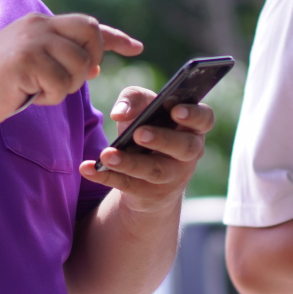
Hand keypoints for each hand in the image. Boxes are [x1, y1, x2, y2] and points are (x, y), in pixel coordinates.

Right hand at [0, 13, 142, 131]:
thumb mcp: (30, 63)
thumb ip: (58, 57)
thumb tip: (94, 65)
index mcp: (39, 23)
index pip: (87, 24)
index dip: (115, 38)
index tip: (136, 48)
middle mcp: (38, 25)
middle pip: (91, 34)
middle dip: (92, 62)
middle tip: (75, 80)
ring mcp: (32, 41)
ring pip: (78, 65)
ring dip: (66, 87)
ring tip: (39, 91)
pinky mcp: (26, 60)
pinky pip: (61, 84)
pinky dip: (50, 98)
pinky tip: (28, 96)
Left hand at [80, 86, 213, 211]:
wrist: (144, 176)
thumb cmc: (147, 129)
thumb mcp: (142, 110)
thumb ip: (134, 99)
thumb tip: (120, 112)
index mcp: (191, 127)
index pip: (204, 119)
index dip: (193, 115)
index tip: (175, 111)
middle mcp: (189, 153)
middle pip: (184, 147)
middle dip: (162, 139)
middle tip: (139, 133)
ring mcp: (172, 177)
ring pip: (155, 171)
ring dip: (130, 163)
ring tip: (107, 155)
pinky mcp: (151, 194)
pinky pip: (128, 186)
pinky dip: (106, 177)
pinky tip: (88, 168)